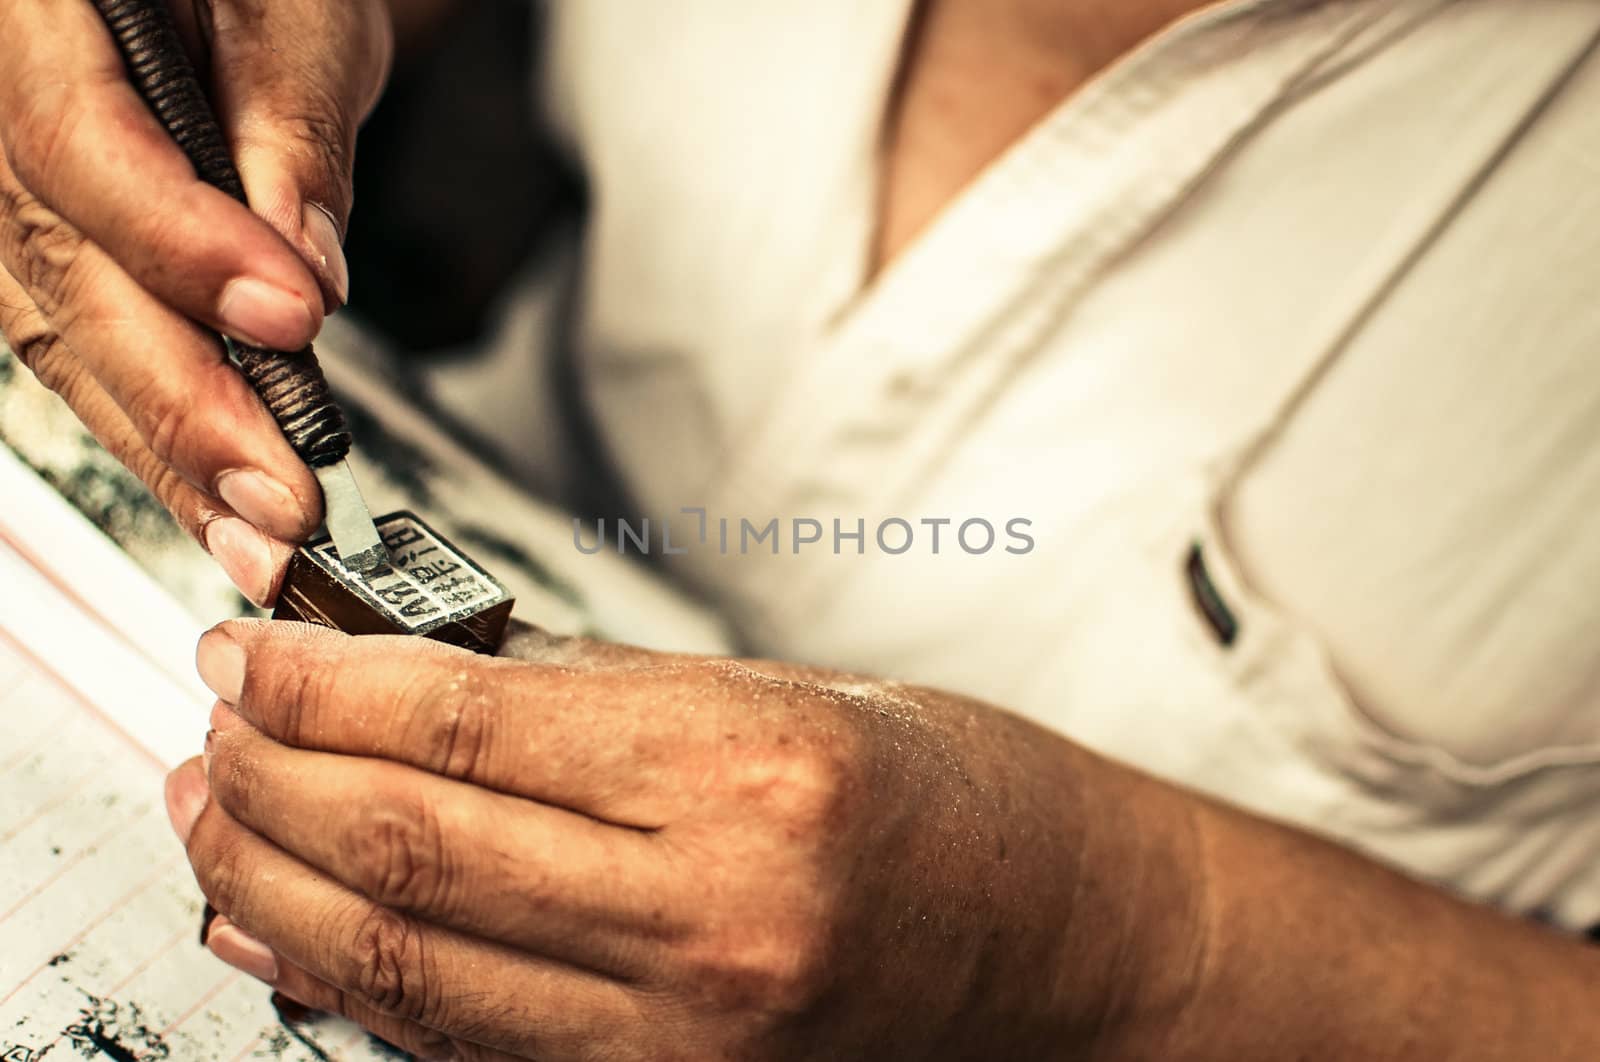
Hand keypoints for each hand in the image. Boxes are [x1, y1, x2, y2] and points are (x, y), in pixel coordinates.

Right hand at [0, 0, 391, 603]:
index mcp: (28, 9)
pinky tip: (213, 499)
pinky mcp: (27, 256)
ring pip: (57, 337)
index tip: (292, 318)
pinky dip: (151, 432)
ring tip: (258, 535)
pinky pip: (70, 351)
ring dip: (167, 450)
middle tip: (284, 493)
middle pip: (57, 271)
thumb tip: (305, 264)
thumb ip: (290, 121)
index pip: (76, 140)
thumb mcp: (293, 7)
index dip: (180, 242)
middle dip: (183, 400)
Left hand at [165, 620, 1208, 1059]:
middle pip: (412, 844)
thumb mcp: (784, 694)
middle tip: (218, 715)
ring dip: (278, 883)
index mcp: (754, 775)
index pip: (468, 723)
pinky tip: (293, 928)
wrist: (1066, 938)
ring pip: (410, 963)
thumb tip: (416, 671)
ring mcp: (690, 1037)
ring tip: (218, 813)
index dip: (326, 681)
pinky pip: (470, 1043)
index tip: (257, 647)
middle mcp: (716, 920)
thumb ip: (591, 694)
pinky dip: (357, 983)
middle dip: (271, 773)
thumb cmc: (957, 799)